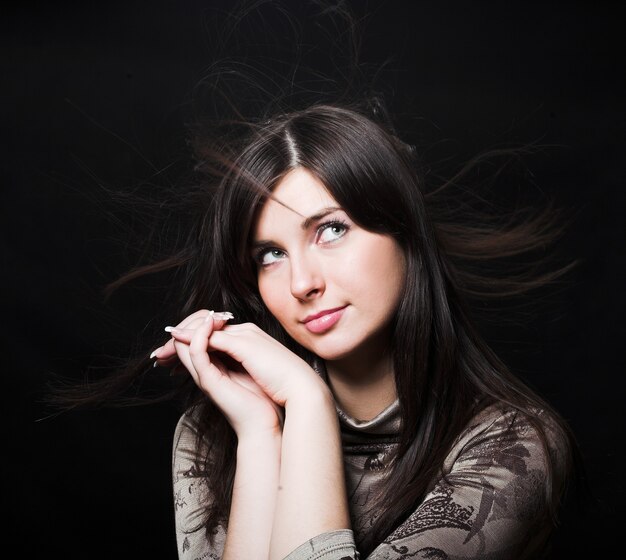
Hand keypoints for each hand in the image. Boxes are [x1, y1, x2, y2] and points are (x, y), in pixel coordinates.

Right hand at [154, 310, 284, 437]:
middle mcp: (207, 369)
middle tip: (210, 314)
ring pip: (186, 343)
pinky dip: (199, 336)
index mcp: (217, 363)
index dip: (200, 324)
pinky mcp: (209, 380)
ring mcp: (206, 375)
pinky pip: (196, 353)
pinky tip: (210, 325)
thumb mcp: (250, 362)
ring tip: (211, 316)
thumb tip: (228, 326)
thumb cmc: (264, 394)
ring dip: (195, 325)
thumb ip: (236, 347)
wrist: (266, 421)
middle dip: (191, 323)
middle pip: (187, 339)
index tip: (216, 314)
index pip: (197, 338)